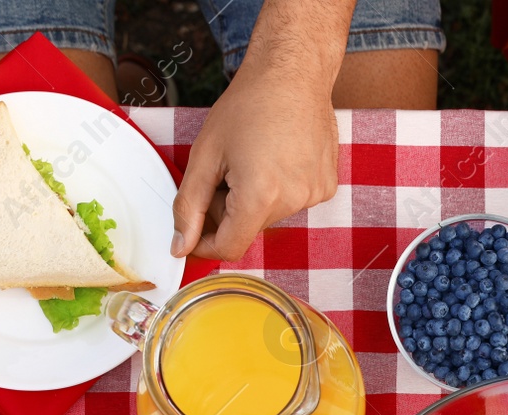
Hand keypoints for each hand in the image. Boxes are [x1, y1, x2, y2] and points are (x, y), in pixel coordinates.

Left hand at [172, 56, 338, 261]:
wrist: (293, 73)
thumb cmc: (248, 105)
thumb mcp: (205, 154)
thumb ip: (189, 206)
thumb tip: (181, 246)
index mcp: (260, 195)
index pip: (230, 247)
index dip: (206, 245)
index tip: (195, 232)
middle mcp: (292, 201)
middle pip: (249, 228)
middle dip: (229, 211)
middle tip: (224, 173)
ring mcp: (314, 195)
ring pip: (270, 215)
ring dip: (254, 199)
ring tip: (253, 158)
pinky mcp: (326, 187)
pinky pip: (293, 201)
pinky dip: (279, 188)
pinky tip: (277, 157)